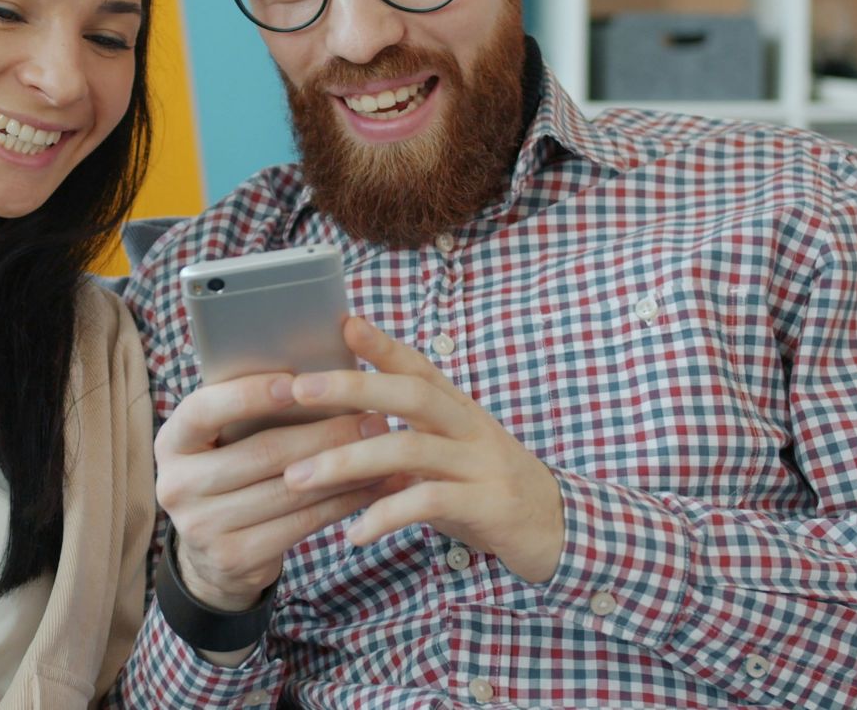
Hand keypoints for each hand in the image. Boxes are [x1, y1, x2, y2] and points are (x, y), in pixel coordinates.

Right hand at [154, 371, 397, 611]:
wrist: (211, 554)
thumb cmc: (229, 474)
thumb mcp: (221, 442)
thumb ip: (247, 413)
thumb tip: (317, 374)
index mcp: (171, 443)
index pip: (203, 411)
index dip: (248, 395)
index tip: (296, 381)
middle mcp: (176, 485)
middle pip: (261, 453)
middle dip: (324, 432)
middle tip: (372, 416)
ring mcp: (201, 526)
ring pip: (288, 490)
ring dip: (344, 468)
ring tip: (383, 449)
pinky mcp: (234, 557)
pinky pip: (301, 524)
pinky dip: (343, 502)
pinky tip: (372, 487)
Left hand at [283, 316, 565, 583]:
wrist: (558, 530)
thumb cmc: (487, 486)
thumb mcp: (450, 451)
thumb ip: (406, 434)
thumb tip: (339, 422)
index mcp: (458, 409)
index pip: (417, 366)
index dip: (381, 343)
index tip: (343, 322)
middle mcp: (471, 427)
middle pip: (411, 394)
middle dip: (352, 387)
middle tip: (297, 390)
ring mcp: (483, 464)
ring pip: (410, 450)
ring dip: (348, 462)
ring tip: (299, 478)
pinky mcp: (490, 506)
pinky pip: (430, 503)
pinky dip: (386, 516)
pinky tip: (354, 533)